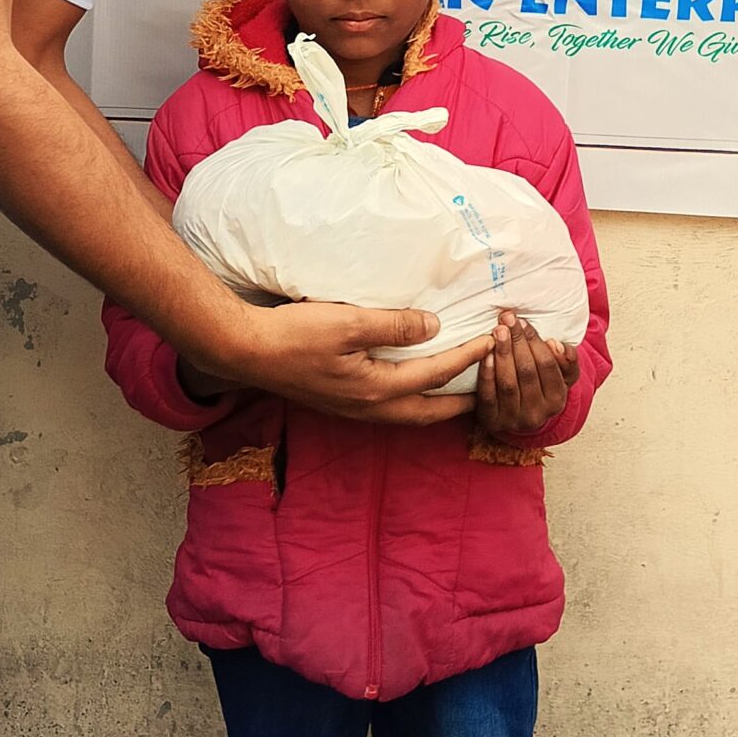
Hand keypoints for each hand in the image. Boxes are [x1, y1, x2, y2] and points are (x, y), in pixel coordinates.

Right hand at [207, 303, 488, 424]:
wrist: (245, 350)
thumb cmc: (294, 334)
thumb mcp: (348, 323)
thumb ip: (393, 325)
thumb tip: (433, 327)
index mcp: (375, 389)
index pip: (434, 374)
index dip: (466, 358)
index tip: (491, 341)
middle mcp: (368, 407)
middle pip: (426, 411)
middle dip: (460, 403)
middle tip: (488, 392)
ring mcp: (351, 409)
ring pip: (406, 414)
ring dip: (435, 404)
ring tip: (456, 394)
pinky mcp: (338, 402)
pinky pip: (388, 408)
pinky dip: (410, 400)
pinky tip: (408, 386)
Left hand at [472, 313, 578, 441]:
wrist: (520, 415)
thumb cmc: (540, 387)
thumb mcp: (561, 375)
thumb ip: (567, 359)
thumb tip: (556, 344)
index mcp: (557, 400)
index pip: (547, 365)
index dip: (535, 341)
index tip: (523, 322)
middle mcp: (537, 414)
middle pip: (527, 371)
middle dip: (517, 342)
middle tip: (507, 320)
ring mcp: (514, 419)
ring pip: (508, 383)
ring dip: (502, 354)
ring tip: (497, 331)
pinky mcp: (492, 421)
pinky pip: (488, 396)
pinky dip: (487, 374)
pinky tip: (485, 355)